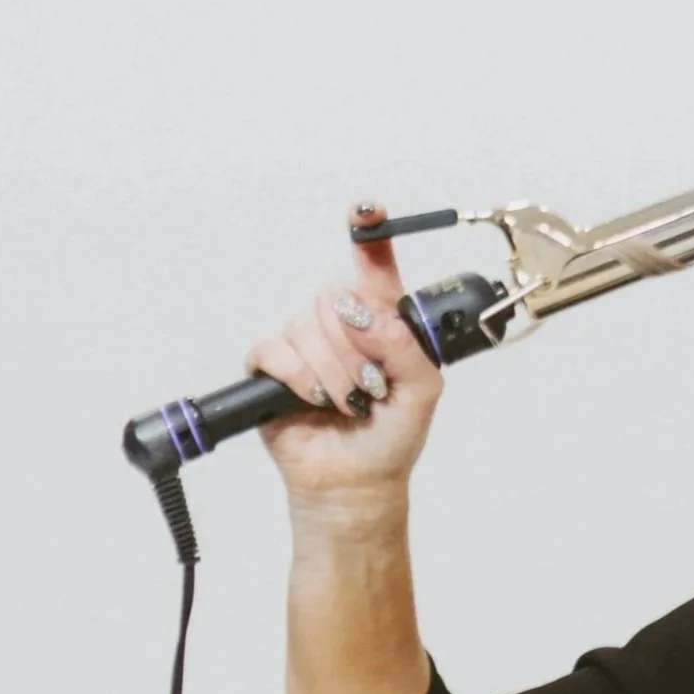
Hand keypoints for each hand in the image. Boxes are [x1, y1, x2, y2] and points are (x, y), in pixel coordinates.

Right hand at [247, 203, 444, 508]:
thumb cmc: (391, 438)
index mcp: (380, 326)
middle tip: (371, 386)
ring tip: (349, 404)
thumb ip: (404, 346)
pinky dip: (300, 377)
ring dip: (335, 372)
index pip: (374, 272)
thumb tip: (363, 315)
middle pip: (335, 298)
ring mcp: (305, 347)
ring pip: (307, 326)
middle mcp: (341, 328)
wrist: (356, 482)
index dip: (371, 239)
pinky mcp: (272, 368)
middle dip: (356, 348)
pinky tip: (316, 400)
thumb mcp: (422, 390)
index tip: (367, 211)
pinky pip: (274, 350)